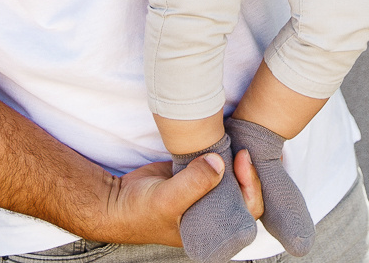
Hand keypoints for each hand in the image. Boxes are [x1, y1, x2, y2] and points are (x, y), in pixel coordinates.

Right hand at [95, 150, 264, 245]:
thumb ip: (194, 184)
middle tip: (243, 149)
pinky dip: (221, 153)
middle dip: (249, 171)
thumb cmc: (141, 211)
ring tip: (239, 141)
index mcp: (213, 229)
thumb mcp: (167, 200)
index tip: (242, 160)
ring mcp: (205, 194)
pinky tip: (226, 139)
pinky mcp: (196, 177)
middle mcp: (213, 213)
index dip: (251, 187)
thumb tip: (219, 163)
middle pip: (245, 193)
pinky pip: (215, 164)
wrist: (116, 201)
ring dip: (237, 160)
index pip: (246, 211)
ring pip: (232, 177)